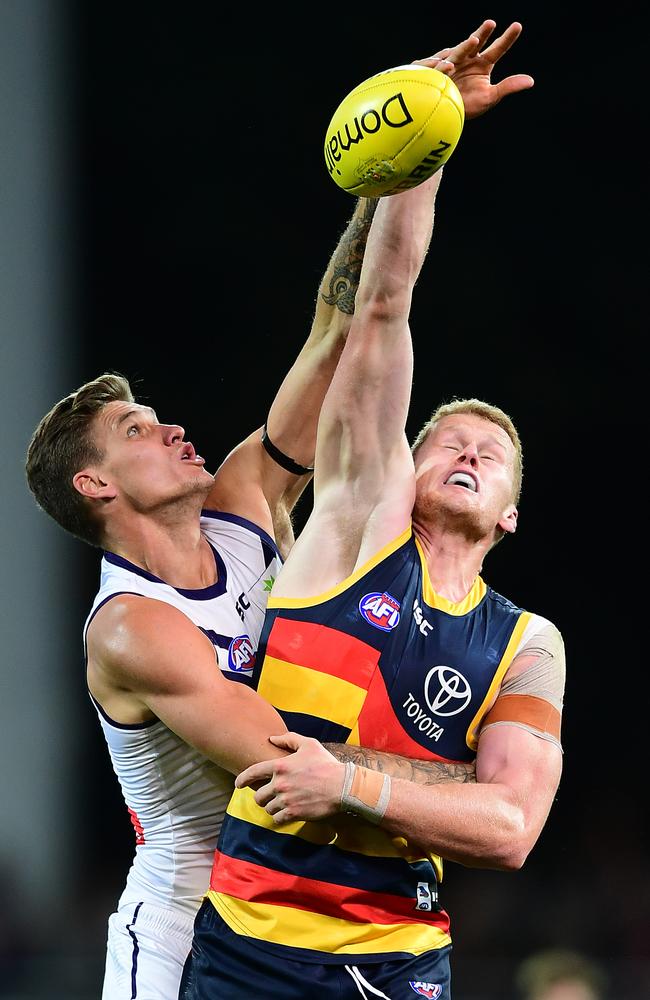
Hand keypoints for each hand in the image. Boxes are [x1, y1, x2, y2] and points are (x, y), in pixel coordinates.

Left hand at [235, 732, 344, 823]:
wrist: (342, 786)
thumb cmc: (326, 763)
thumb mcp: (309, 744)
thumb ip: (289, 739)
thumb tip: (272, 738)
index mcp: (280, 765)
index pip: (253, 772)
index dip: (242, 779)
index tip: (238, 784)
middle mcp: (279, 783)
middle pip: (258, 796)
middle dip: (262, 796)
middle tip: (269, 796)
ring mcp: (285, 800)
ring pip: (267, 808)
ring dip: (272, 807)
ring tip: (281, 804)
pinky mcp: (293, 813)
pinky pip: (277, 819)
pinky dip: (279, 817)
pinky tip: (285, 814)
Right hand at [413, 19, 533, 118]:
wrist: (444, 117)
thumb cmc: (467, 106)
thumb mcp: (490, 97)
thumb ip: (508, 86)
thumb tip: (531, 81)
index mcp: (483, 64)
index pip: (498, 49)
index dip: (507, 38)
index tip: (517, 26)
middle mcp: (468, 60)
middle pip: (476, 42)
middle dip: (483, 32)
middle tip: (491, 24)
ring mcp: (452, 63)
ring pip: (459, 51)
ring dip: (465, 46)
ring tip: (474, 40)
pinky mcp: (435, 71)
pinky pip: (439, 67)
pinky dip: (443, 66)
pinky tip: (448, 67)